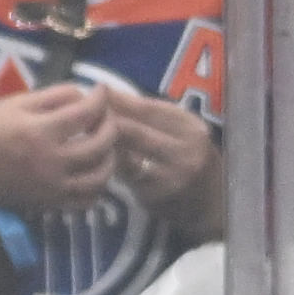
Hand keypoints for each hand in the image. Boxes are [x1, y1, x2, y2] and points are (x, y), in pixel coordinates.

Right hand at [0, 83, 122, 215]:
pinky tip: (90, 173)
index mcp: (41, 132)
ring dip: (109, 158)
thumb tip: (86, 95)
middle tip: (104, 116)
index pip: (87, 113)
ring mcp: (51, 187)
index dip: (100, 98)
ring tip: (103, 146)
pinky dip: (96, 188)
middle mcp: (51, 162)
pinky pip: (84, 201)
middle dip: (111, 125)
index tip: (101, 91)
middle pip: (101, 144)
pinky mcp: (47, 203)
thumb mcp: (17, 102)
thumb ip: (55, 96)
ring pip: (100, 176)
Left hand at [86, 76, 223, 224]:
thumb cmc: (190, 161)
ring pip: (128, 153)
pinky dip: (112, 165)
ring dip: (104, 143)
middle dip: (105, 120)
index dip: (119, 99)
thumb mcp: (182, 134)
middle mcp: (185, 147)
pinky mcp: (158, 194)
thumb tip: (113, 98)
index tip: (97, 91)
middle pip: (135, 129)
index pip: (148, 107)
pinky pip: (128, 176)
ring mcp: (172, 173)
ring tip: (84, 135)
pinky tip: (97, 160)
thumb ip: (153, 121)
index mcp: (189, 125)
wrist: (212, 203)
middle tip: (81, 114)